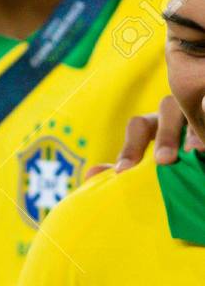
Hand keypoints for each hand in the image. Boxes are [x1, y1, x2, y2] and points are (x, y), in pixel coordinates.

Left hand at [86, 95, 204, 177]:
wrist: (194, 172)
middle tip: (163, 161)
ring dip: (193, 131)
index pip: (138, 127)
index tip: (124, 172)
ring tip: (196, 151)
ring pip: (196, 111)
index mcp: (153, 126)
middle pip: (168, 110)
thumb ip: (123, 171)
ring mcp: (197, 115)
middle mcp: (175, 115)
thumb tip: (91, 175)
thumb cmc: (166, 168)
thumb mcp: (145, 168)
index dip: (130, 147)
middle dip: (165, 135)